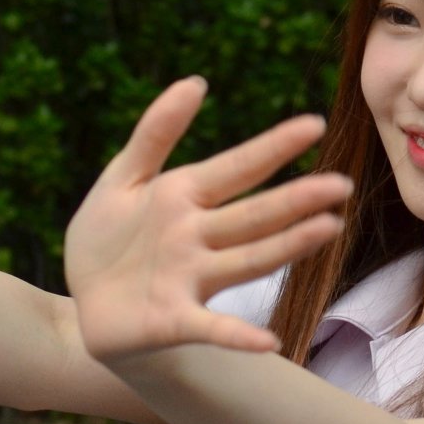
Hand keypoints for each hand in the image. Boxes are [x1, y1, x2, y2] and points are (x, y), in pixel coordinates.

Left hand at [64, 76, 354, 365]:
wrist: (83, 301)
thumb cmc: (109, 236)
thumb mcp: (123, 176)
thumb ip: (157, 131)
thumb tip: (197, 81)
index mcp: (186, 197)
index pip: (238, 168)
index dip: (272, 147)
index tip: (314, 124)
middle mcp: (198, 238)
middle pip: (254, 215)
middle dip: (295, 200)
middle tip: (340, 185)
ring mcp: (190, 280)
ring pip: (247, 259)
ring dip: (286, 247)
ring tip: (327, 229)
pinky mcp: (173, 321)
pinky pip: (209, 328)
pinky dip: (238, 336)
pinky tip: (268, 342)